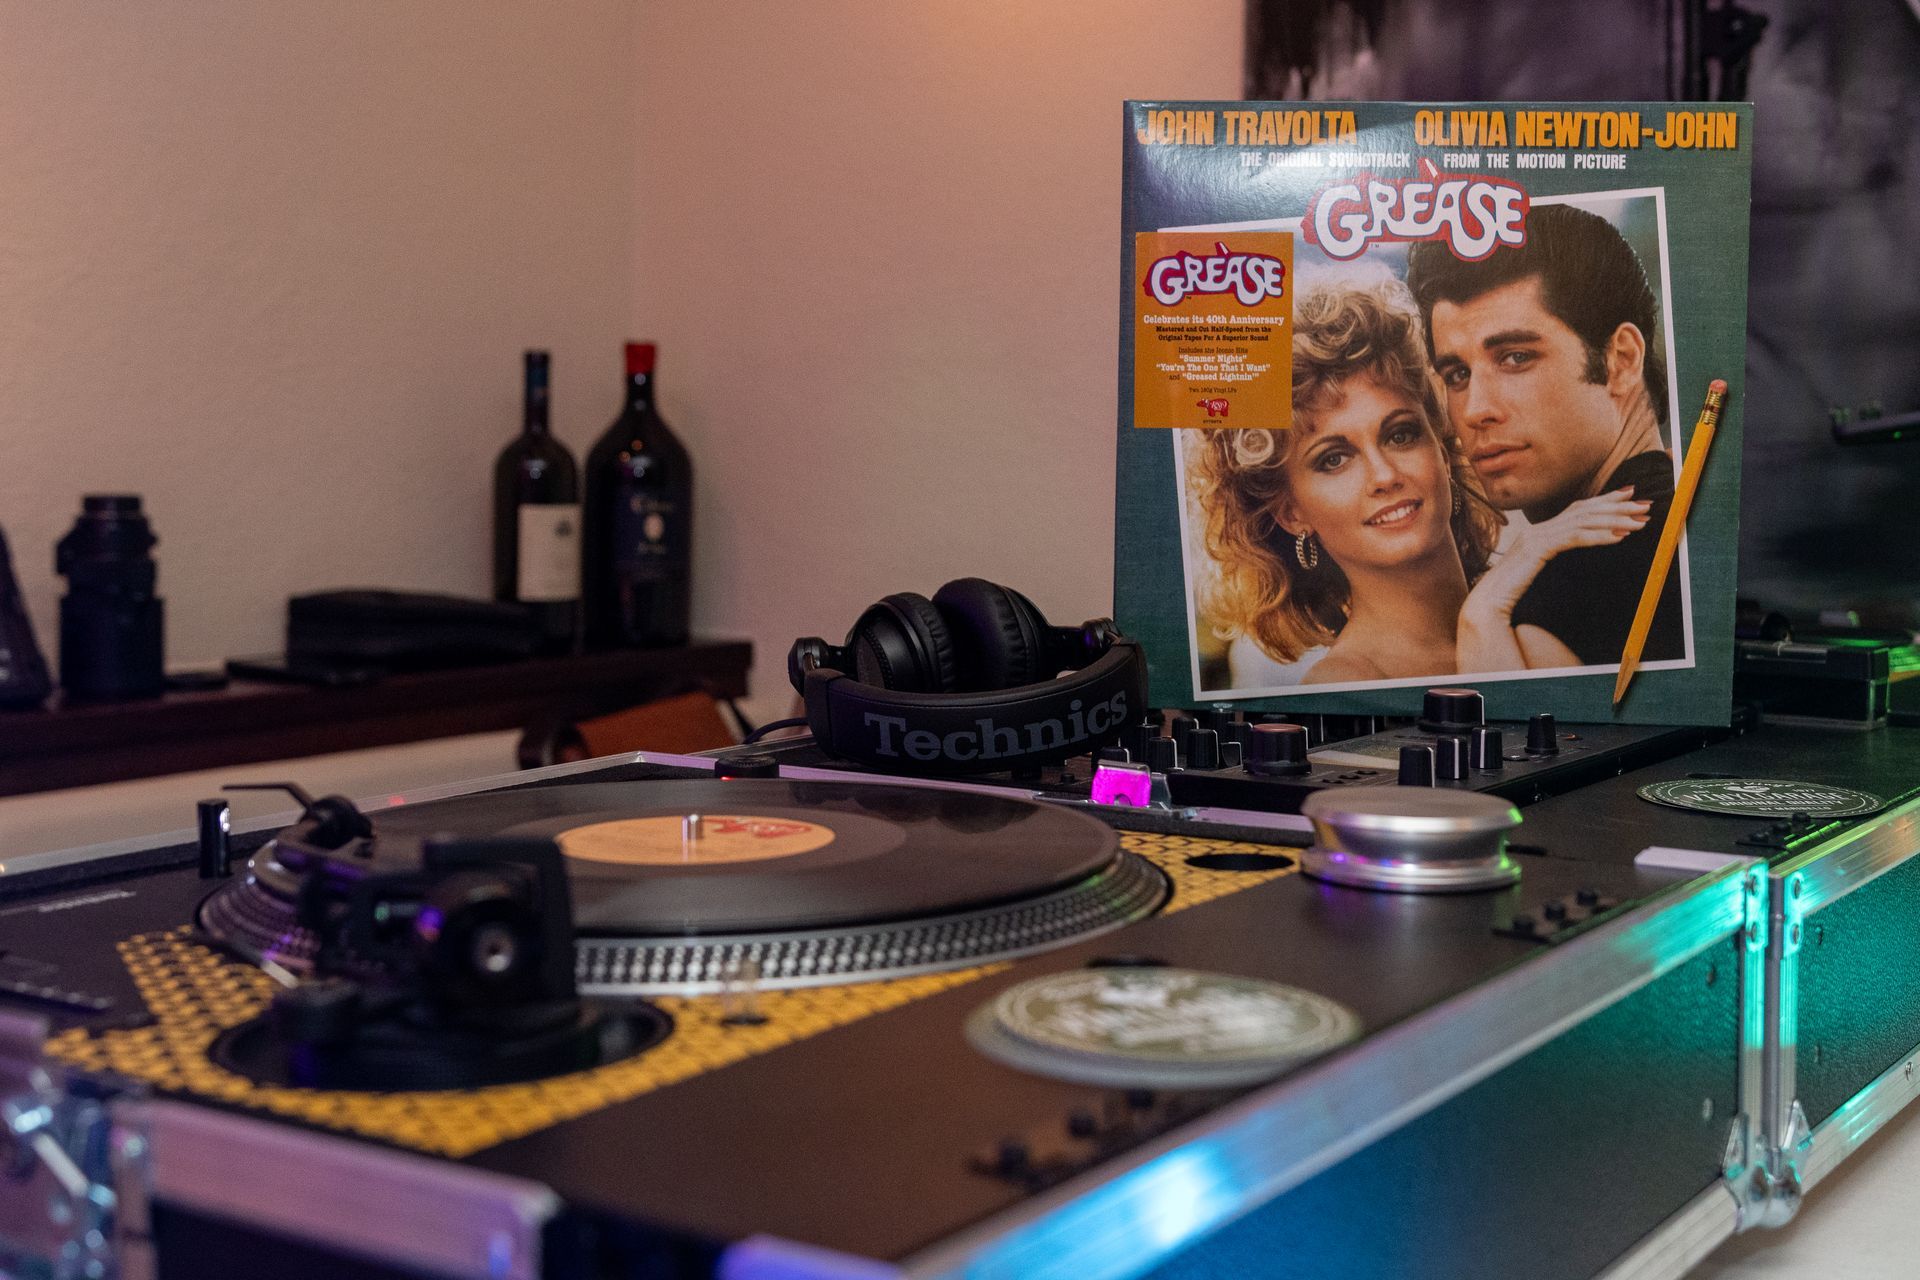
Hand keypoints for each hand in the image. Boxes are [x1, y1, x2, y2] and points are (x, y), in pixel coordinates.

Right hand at [1463, 488, 1652, 624]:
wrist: (1488, 603)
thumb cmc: (1512, 593)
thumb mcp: (1537, 572)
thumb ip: (1555, 557)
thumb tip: (1580, 551)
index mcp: (1539, 533)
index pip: (1577, 509)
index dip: (1605, 499)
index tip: (1630, 494)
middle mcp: (1538, 530)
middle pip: (1584, 510)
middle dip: (1618, 507)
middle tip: (1645, 506)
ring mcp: (1536, 537)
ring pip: (1582, 522)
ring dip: (1615, 521)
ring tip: (1639, 523)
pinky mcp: (1537, 549)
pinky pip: (1574, 538)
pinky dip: (1599, 536)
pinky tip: (1618, 537)